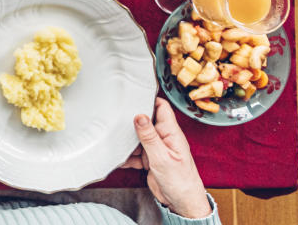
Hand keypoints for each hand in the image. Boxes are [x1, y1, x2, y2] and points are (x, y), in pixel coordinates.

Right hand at [122, 98, 211, 218]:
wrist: (182, 203)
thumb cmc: (181, 181)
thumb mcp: (162, 158)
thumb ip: (149, 136)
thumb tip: (140, 115)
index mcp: (171, 133)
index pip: (161, 107)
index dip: (148, 99)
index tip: (132, 94)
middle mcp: (163, 138)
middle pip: (145, 121)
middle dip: (131, 120)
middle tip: (115, 118)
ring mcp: (156, 148)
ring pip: (137, 137)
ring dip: (126, 140)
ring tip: (114, 141)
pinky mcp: (149, 159)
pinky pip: (134, 153)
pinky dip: (126, 156)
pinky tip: (118, 159)